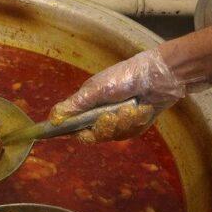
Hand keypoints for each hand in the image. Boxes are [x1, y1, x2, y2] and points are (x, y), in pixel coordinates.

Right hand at [49, 48, 185, 141]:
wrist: (159, 77)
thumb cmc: (125, 77)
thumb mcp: (96, 90)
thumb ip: (75, 105)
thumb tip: (52, 118)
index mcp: (88, 104)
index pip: (74, 126)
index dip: (74, 132)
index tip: (77, 133)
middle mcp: (100, 113)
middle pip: (94, 134)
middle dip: (105, 126)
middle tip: (111, 116)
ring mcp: (118, 120)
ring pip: (113, 135)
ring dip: (123, 122)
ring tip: (132, 107)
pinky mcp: (134, 124)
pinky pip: (130, 132)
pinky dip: (136, 121)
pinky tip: (142, 109)